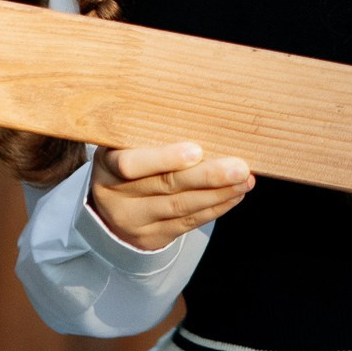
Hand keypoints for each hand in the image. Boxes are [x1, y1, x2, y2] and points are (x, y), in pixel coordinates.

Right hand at [88, 142, 253, 251]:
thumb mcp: (124, 144)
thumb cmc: (128, 158)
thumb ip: (150, 132)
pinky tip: (234, 195)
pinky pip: (188, 222)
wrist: (109, 205)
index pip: (132, 164)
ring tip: (244, 179)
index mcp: (107, 166)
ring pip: (181, 207)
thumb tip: (202, 112)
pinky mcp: (151, 238)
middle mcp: (116, 197)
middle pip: (166, 186)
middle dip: (207, 177)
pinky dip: (215, 208)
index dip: (164, 158)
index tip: (196, 150)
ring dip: (218, 193)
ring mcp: (134, 221)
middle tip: (239, 166)